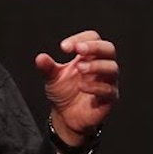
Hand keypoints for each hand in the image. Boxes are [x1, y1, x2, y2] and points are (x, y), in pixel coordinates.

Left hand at [35, 30, 118, 145]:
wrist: (66, 115)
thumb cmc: (64, 92)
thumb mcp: (52, 78)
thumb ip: (47, 67)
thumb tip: (40, 58)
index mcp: (88, 56)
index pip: (92, 38)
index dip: (80, 38)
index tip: (64, 47)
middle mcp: (101, 66)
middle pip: (108, 48)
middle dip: (94, 47)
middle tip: (79, 50)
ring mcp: (107, 81)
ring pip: (112, 68)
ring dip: (96, 66)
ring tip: (80, 68)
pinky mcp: (109, 98)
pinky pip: (109, 90)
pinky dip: (95, 86)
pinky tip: (81, 86)